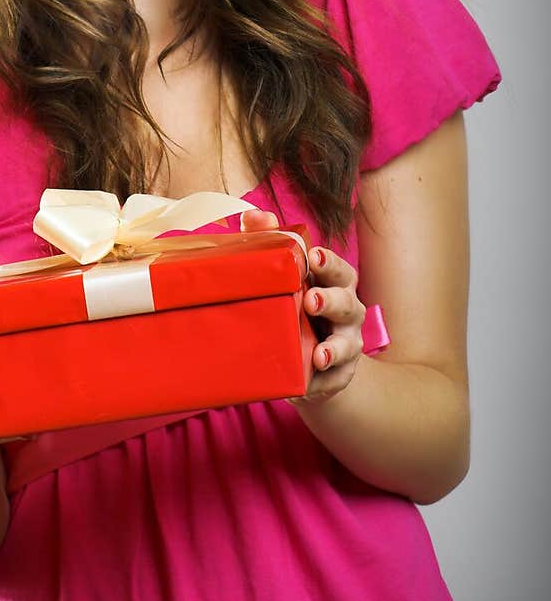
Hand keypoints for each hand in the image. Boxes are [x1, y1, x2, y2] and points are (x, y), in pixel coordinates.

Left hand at [240, 209, 364, 403]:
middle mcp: (346, 312)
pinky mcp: (339, 376)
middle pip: (347, 303)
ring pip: (347, 345)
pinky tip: (311, 384)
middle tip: (312, 300)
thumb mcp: (282, 276)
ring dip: (334, 348)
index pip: (337, 269)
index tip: (314, 256)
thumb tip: (253, 215)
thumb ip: (270, 241)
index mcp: (333, 284)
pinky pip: (336, 380)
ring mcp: (346, 345)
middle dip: (332, 301)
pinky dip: (325, 382)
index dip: (329, 262)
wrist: (307, 363)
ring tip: (320, 355)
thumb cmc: (293, 306)